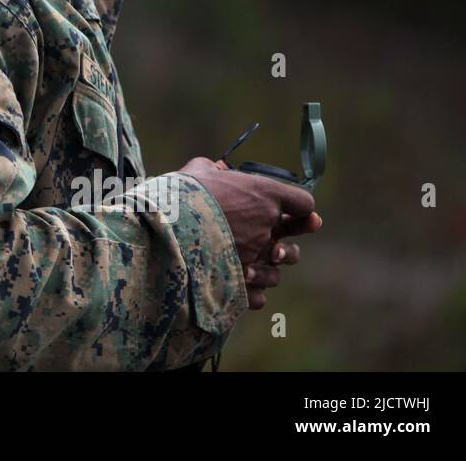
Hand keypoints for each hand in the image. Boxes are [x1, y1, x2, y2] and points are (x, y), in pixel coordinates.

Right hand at [180, 157, 321, 309]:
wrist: (162, 225)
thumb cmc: (180, 193)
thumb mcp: (196, 171)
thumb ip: (212, 168)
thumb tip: (216, 168)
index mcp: (263, 195)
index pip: (303, 202)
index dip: (298, 207)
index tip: (289, 209)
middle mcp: (266, 226)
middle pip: (295, 239)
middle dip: (287, 241)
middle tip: (274, 242)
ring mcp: (256, 255)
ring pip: (277, 271)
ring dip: (266, 269)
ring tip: (249, 266)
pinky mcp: (241, 282)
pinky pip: (259, 296)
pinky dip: (249, 293)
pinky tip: (236, 284)